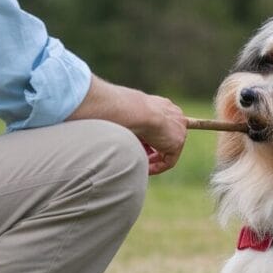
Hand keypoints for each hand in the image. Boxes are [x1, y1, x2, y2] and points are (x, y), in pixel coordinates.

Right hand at [68, 76, 186, 174]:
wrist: (131, 110)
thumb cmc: (120, 108)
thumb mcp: (120, 114)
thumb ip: (119, 121)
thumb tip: (93, 123)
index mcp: (161, 105)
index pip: (161, 123)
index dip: (149, 138)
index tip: (138, 146)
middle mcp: (173, 114)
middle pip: (166, 138)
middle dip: (152, 149)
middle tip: (138, 157)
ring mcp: (178, 128)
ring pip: (167, 150)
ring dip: (152, 159)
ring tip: (138, 164)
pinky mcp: (178, 141)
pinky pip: (170, 161)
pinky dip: (157, 167)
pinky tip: (144, 168)